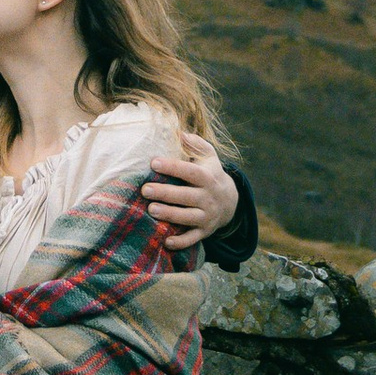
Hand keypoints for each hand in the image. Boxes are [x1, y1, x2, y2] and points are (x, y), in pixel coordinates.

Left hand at [143, 133, 237, 249]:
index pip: (190, 171)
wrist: (231, 202)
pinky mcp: (205, 231)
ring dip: (170, 215)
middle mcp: (208, 198)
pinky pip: (193, 238)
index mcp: (208, 177)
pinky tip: (165, 242)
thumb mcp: (209, 157)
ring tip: (151, 210)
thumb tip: (180, 132)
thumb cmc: (210, 174)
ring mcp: (207, 216)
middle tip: (144, 189)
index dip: (172, 167)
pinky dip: (181, 242)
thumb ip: (196, 144)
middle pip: (186, 195)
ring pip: (188, 217)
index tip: (153, 162)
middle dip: (165, 193)